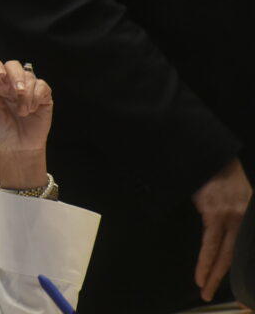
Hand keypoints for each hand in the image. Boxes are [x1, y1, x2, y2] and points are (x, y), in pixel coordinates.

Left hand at [0, 57, 52, 188]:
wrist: (17, 151)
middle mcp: (8, 84)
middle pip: (13, 65)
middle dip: (16, 76)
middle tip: (17, 91)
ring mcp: (26, 89)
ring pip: (29, 76)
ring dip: (26, 93)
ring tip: (22, 111)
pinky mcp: (41, 96)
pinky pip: (42, 86)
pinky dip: (37, 96)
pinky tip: (31, 110)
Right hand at [193, 158, 251, 301]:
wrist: (211, 155)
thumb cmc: (221, 173)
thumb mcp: (238, 195)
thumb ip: (234, 216)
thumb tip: (222, 235)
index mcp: (249, 214)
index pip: (243, 247)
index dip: (235, 266)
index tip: (227, 281)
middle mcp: (244, 217)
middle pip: (235, 255)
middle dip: (223, 276)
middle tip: (211, 293)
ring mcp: (230, 216)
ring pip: (223, 253)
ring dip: (212, 274)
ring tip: (204, 288)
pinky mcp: (214, 213)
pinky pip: (210, 244)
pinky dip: (205, 261)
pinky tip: (200, 274)